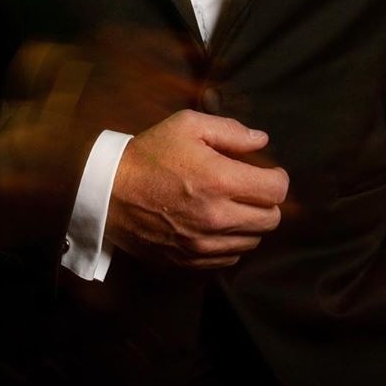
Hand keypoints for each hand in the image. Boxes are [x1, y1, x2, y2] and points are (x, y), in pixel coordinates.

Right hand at [105, 110, 288, 269]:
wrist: (109, 192)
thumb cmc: (149, 154)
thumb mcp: (187, 126)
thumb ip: (229, 131)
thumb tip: (261, 140)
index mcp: (220, 180)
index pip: (276, 191)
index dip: (276, 178)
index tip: (266, 172)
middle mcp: (217, 217)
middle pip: (271, 219)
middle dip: (266, 201)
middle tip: (249, 188)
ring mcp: (204, 243)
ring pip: (254, 241)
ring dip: (250, 223)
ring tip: (232, 206)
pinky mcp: (191, 260)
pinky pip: (231, 258)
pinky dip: (231, 242)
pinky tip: (217, 225)